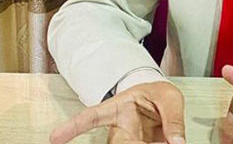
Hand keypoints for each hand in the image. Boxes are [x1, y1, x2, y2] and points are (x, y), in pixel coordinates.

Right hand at [50, 81, 185, 143]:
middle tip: (146, 140)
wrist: (162, 102)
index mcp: (119, 106)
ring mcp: (128, 141)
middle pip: (116, 143)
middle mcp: (120, 127)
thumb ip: (174, 119)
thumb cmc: (158, 94)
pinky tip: (163, 140)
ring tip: (160, 139)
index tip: (55, 137)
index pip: (92, 115)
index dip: (72, 126)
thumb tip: (177, 143)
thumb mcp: (170, 98)